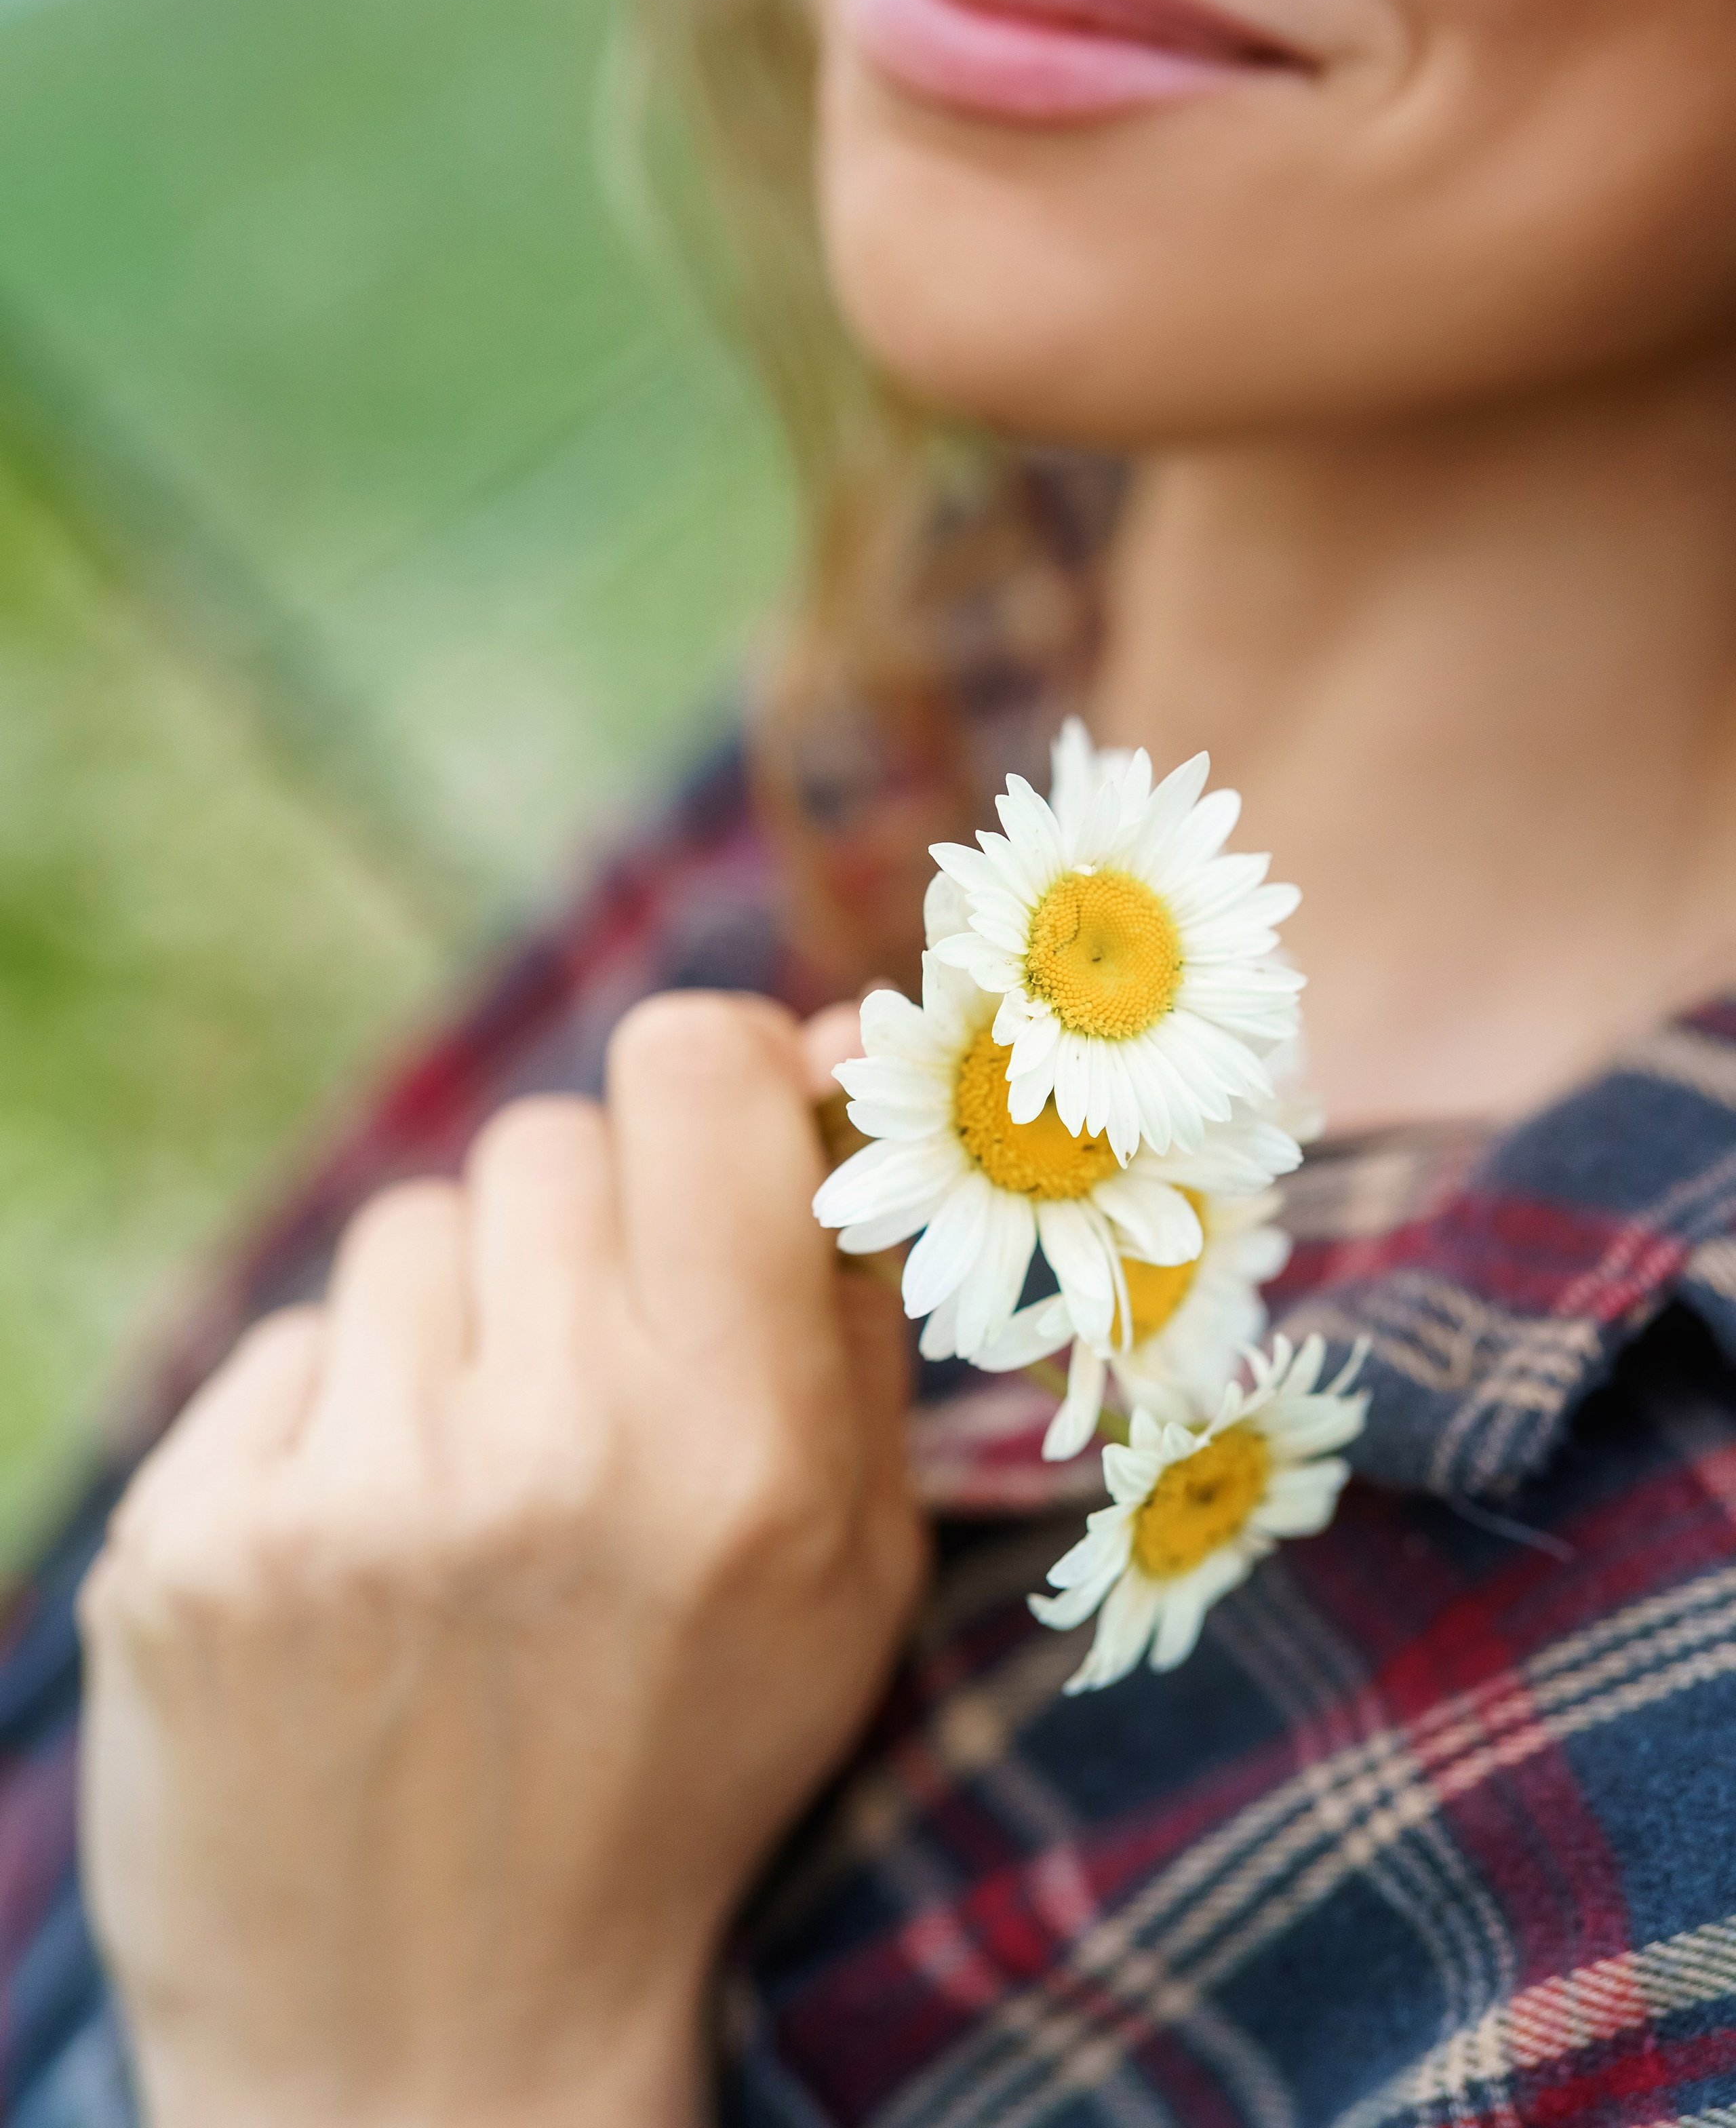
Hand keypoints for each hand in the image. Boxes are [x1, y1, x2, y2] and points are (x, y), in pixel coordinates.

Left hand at [78, 993, 924, 2127]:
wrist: (430, 2051)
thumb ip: (856, 1306)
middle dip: (587, 1232)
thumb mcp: (845, 1572)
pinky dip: (337, 1419)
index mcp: (733, 1451)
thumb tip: (837, 1044)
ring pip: (413, 1228)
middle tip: (595, 1384)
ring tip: (476, 1493)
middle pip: (546, 1138)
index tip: (724, 1135)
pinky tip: (367, 1559)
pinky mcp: (190, 1541)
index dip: (716, 1069)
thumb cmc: (679, 1772)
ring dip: (459, 1324)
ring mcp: (345, 1498)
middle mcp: (540, 1452)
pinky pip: (288, 1344)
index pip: (688, 1067)